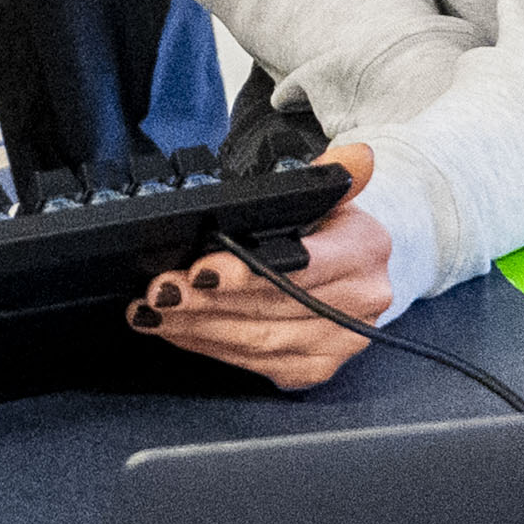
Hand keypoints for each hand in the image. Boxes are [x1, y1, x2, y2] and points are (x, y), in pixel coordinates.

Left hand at [132, 145, 395, 388]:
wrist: (353, 268)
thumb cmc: (326, 228)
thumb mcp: (328, 195)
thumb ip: (330, 177)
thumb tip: (354, 156)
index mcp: (366, 250)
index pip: (304, 266)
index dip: (249, 272)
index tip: (203, 270)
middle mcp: (362, 302)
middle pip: (273, 308)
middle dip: (209, 301)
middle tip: (163, 291)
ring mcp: (341, 343)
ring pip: (259, 341)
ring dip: (199, 327)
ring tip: (156, 311)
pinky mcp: (315, 368)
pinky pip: (255, 364)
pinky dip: (209, 347)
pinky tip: (179, 332)